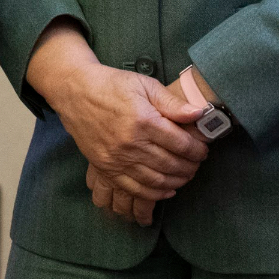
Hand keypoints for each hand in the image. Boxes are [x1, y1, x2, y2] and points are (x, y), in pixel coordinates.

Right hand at [26, 23, 208, 220]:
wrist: (75, 92)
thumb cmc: (111, 85)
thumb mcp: (144, 85)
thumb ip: (171, 102)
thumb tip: (199, 113)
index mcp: (143, 120)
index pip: (180, 144)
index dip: (197, 150)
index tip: (203, 150)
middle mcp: (131, 143)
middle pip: (171, 164)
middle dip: (190, 167)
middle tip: (197, 163)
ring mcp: (117, 159)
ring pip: (156, 181)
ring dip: (176, 181)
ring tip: (186, 175)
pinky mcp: (106, 168)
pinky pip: (135, 189)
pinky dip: (155, 194)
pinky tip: (167, 189)